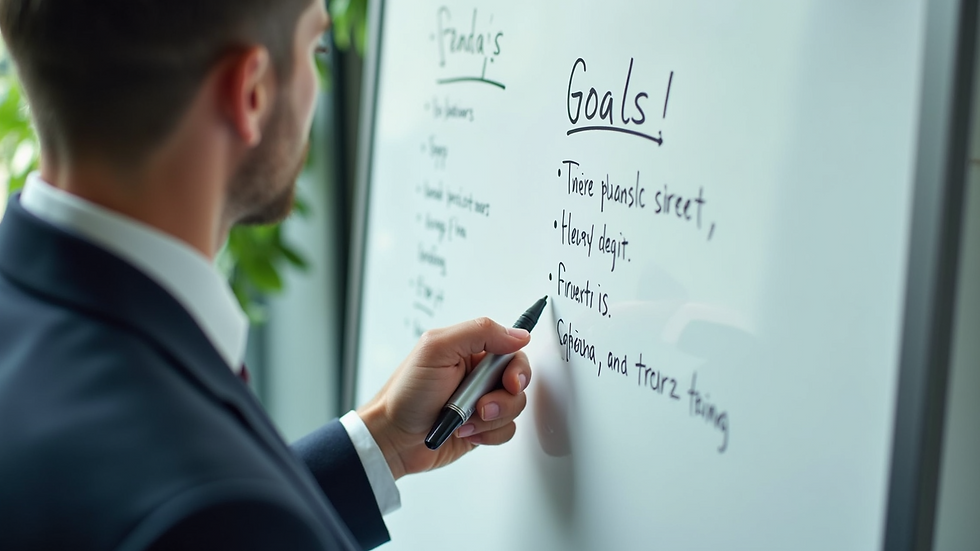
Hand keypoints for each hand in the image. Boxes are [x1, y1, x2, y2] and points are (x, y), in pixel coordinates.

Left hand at [357, 317, 531, 479]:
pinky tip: (465, 432)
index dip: (516, 367)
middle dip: (504, 398)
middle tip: (482, 405)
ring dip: (491, 418)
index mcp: (470, 350)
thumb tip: (519, 335)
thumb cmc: (406, 394)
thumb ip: (480, 333)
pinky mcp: (482, 426)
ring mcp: (481, 401)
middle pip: (518, 380)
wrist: (392, 438)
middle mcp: (478, 374)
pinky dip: (488, 434)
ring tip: (464, 420)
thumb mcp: (436, 349)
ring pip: (514, 407)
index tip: (509, 381)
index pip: (511, 349)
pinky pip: (506, 430)